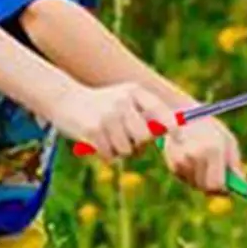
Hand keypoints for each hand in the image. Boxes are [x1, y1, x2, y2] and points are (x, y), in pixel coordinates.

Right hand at [51, 80, 171, 160]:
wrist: (64, 99)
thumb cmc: (100, 104)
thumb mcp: (124, 98)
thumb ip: (148, 112)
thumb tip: (176, 133)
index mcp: (134, 91)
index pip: (160, 112)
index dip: (174, 128)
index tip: (182, 140)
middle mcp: (122, 101)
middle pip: (145, 137)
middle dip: (138, 144)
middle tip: (125, 139)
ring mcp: (107, 116)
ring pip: (128, 150)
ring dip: (120, 150)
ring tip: (107, 137)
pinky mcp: (93, 131)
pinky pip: (111, 156)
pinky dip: (105, 154)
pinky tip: (96, 142)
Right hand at [163, 116, 241, 194]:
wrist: (179, 113)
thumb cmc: (209, 127)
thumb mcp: (227, 140)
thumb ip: (235, 163)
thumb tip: (242, 184)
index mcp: (213, 150)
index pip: (217, 184)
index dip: (223, 189)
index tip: (227, 188)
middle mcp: (196, 156)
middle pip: (205, 187)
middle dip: (212, 185)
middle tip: (216, 177)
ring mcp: (182, 160)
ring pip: (195, 184)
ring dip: (201, 178)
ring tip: (201, 160)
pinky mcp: (172, 163)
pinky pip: (185, 178)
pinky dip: (190, 173)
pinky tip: (190, 158)